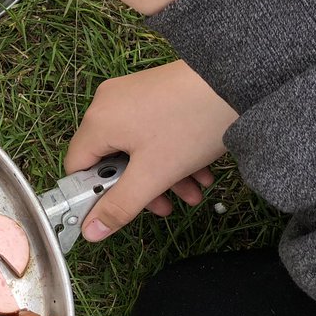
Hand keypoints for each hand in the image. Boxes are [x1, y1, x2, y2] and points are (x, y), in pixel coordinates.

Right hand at [67, 60, 237, 240]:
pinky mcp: (155, 93)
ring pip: (136, 148)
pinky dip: (170, 154)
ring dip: (162, 176)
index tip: (120, 211)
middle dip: (139, 189)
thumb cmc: (190, 125)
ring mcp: (132, 95)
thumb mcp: (153, 175)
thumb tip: (90, 233)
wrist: (239, 82)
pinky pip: (151, 131)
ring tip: (193, 193)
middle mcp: (108, 103)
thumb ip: (120, 206)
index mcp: (98, 121)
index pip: (77, 168)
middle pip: (110, 159)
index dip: (94, 195)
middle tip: (165, 207)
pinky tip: (200, 171)